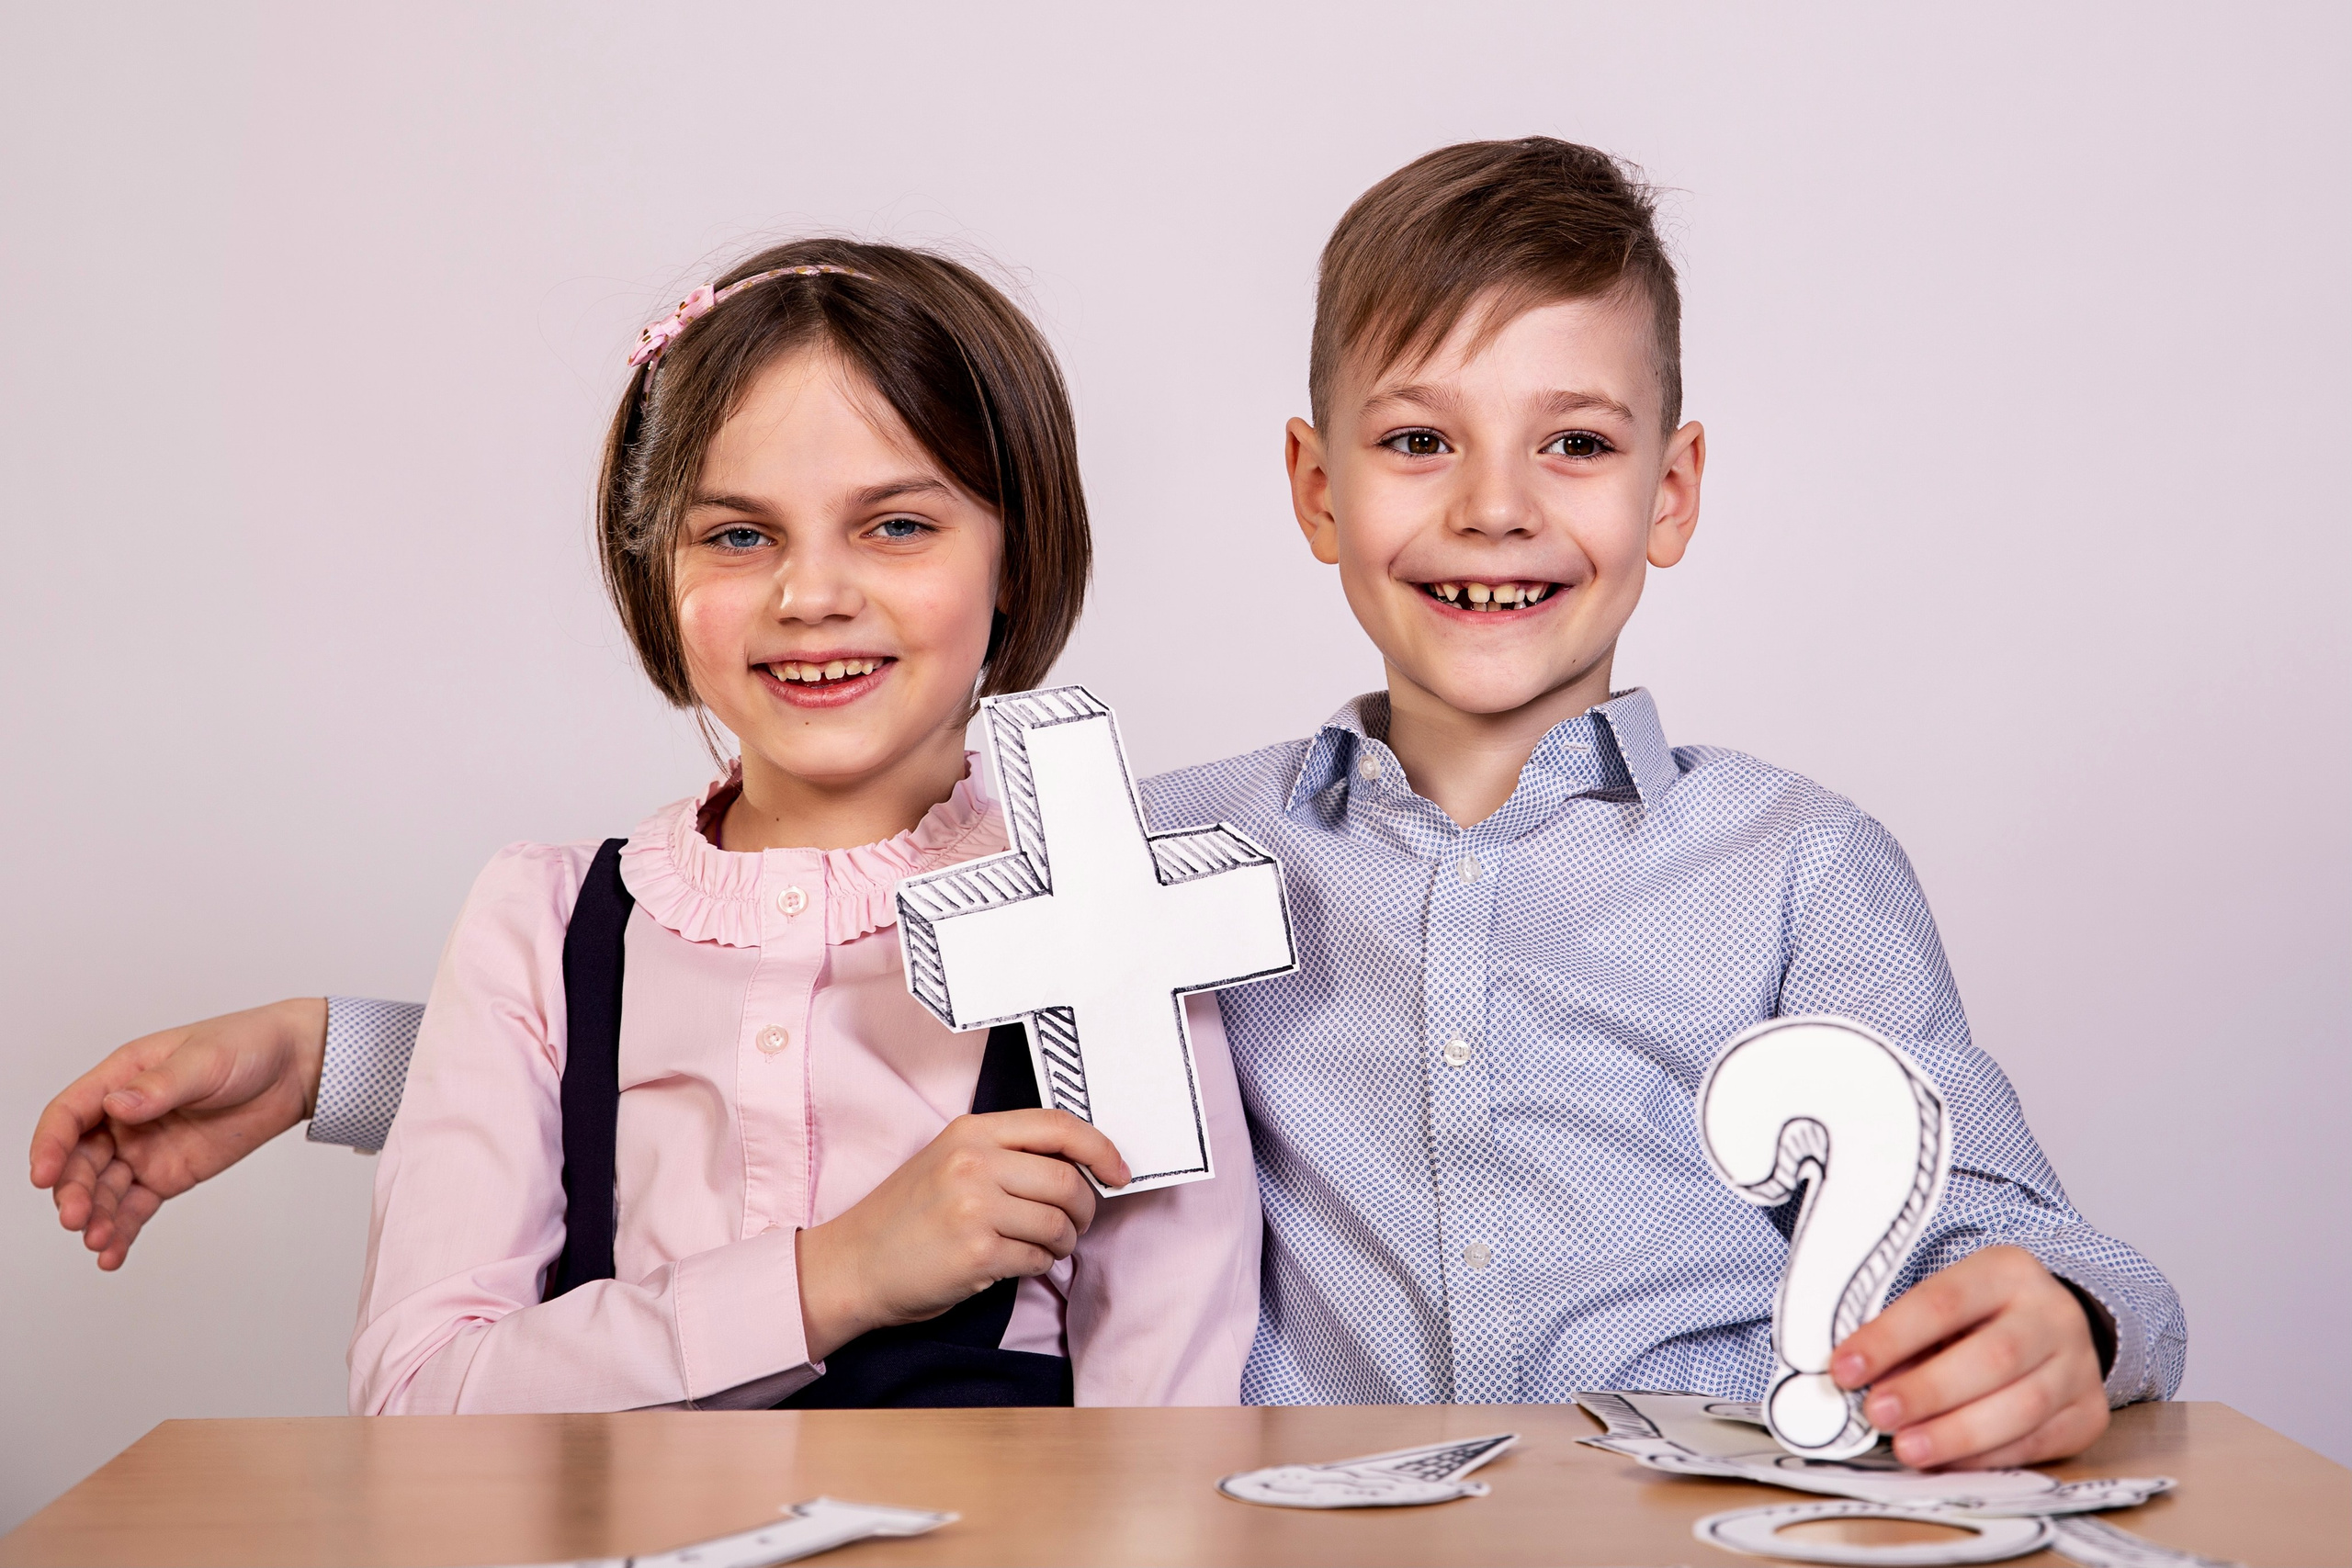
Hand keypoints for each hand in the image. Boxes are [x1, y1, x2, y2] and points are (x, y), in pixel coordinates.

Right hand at [28, 998, 328, 1269]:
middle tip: (76, 1218)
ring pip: (102, 1190)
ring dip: (94, 1217)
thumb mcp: (204, 1061)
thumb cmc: (247, 1047)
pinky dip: (121, 1230)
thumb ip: (160, 1086)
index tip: (43, 1175)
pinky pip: (134, 1207)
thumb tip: (117, 1104)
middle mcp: (123, 1117)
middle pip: (79, 1160)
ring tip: (97, 1242)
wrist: (295, 1069)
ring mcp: (143, 1149)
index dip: (50, 1145)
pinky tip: (111, 1254)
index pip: (69, 1114)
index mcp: (121, 1078)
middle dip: (72, 1191)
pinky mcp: (167, 1175)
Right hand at [794, 1109, 1129, 1360]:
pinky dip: (1039, 1265)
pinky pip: (1038, 1259)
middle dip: (1085, 1207)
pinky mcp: (976, 1254)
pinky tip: (1018, 1263)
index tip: (1118, 1172)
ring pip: (1058, 1223)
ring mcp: (974, 1208)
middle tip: (1076, 1223)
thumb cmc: (906, 1215)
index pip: (1058, 1126)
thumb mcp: (950, 1160)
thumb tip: (1080, 1165)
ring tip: (1044, 1247)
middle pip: (1066, 1180)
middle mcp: (973, 1163)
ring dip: (1063, 1241)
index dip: (1100, 1149)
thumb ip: (1007, 1153)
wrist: (853, 1263)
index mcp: (972, 1131)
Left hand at [1832, 1244, 2108, 1468]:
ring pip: (2022, 1406)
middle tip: (1877, 1414)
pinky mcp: (2089, 1413)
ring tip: (1907, 1448)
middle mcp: (2052, 1314)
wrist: (2052, 1324)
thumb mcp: (1942, 1306)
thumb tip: (1856, 1382)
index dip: (1889, 1338)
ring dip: (1957, 1434)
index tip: (1844, 1369)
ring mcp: (2079, 1365)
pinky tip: (1948, 1460)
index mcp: (2005, 1271)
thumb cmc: (1978, 1315)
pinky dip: (1988, 1456)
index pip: (1942, 1302)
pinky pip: (2039, 1442)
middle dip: (1928, 1390)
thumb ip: (1903, 1338)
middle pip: (1992, 1357)